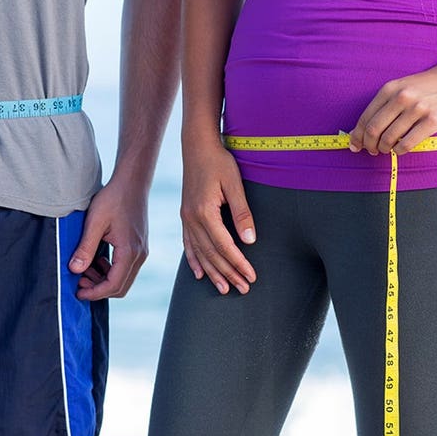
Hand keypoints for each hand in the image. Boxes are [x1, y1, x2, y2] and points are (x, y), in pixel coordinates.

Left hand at [69, 176, 149, 300]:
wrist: (132, 182)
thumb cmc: (114, 198)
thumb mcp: (94, 222)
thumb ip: (85, 248)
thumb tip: (74, 270)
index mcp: (129, 252)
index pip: (113, 285)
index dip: (94, 293)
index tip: (77, 292)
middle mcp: (139, 255)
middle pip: (120, 287)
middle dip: (98, 289)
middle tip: (78, 282)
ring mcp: (141, 251)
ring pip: (124, 279)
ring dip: (103, 280)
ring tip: (84, 270)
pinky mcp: (139, 246)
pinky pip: (126, 268)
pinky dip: (110, 270)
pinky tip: (96, 260)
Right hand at [179, 141, 256, 294]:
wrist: (197, 146)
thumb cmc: (219, 162)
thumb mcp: (235, 184)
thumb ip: (242, 213)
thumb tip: (250, 241)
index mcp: (205, 212)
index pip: (225, 246)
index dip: (239, 263)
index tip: (251, 276)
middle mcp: (192, 219)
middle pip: (212, 254)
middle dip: (228, 273)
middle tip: (244, 289)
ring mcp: (186, 218)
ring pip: (199, 253)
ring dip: (212, 273)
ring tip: (224, 289)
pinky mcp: (185, 215)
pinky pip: (188, 244)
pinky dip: (194, 260)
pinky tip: (199, 274)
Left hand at [348, 64, 436, 154]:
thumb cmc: (427, 87)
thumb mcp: (402, 88)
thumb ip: (383, 106)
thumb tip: (359, 131)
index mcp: (390, 89)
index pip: (365, 118)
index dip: (357, 136)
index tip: (355, 145)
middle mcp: (402, 97)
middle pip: (374, 130)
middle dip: (368, 145)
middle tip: (372, 150)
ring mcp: (417, 109)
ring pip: (389, 139)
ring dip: (384, 149)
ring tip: (387, 149)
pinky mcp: (432, 121)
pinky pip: (407, 144)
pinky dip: (399, 151)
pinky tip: (400, 149)